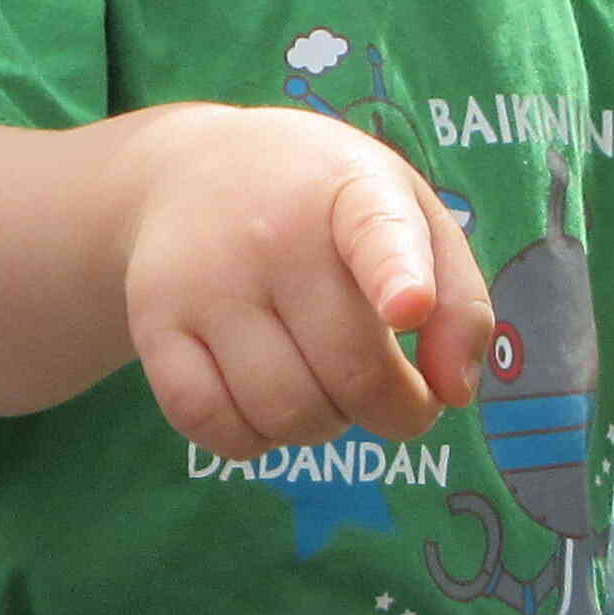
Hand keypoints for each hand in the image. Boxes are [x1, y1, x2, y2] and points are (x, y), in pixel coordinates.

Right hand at [120, 109, 495, 459]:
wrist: (189, 171)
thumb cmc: (324, 207)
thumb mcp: (407, 213)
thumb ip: (459, 301)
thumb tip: (453, 394)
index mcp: (352, 189)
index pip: (376, 233)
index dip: (397, 276)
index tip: (408, 307)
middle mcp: (271, 232)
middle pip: (350, 371)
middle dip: (396, 412)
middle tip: (402, 401)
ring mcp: (205, 281)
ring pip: (284, 412)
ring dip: (326, 429)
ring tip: (329, 391)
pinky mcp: (154, 325)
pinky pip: (210, 424)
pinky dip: (253, 442)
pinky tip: (267, 410)